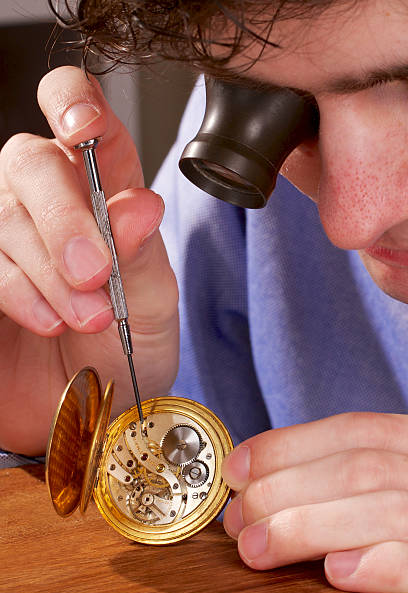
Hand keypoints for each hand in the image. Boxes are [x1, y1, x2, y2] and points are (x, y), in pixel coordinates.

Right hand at [0, 66, 178, 454]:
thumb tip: (139, 203)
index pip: (78, 113)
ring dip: (46, 270)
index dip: (73, 105)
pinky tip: (46, 320)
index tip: (83, 133)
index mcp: (102, 187)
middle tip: (93, 274)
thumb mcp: (153, 301)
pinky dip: (15, 291)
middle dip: (63, 219)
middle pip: (28, 162)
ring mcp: (7, 234)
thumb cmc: (126, 345)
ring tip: (84, 316)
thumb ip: (144, 255)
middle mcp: (47, 199)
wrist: (89, 403)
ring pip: (3, 215)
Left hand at [222, 411, 407, 592]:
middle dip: (283, 491)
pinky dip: (379, 563)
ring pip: (380, 507)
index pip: (350, 431)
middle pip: (356, 468)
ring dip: (307, 526)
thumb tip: (256, 480)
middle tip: (238, 522)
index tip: (236, 470)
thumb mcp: (388, 472)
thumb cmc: (404, 501)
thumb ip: (340, 472)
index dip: (287, 447)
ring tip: (257, 548)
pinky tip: (336, 571)